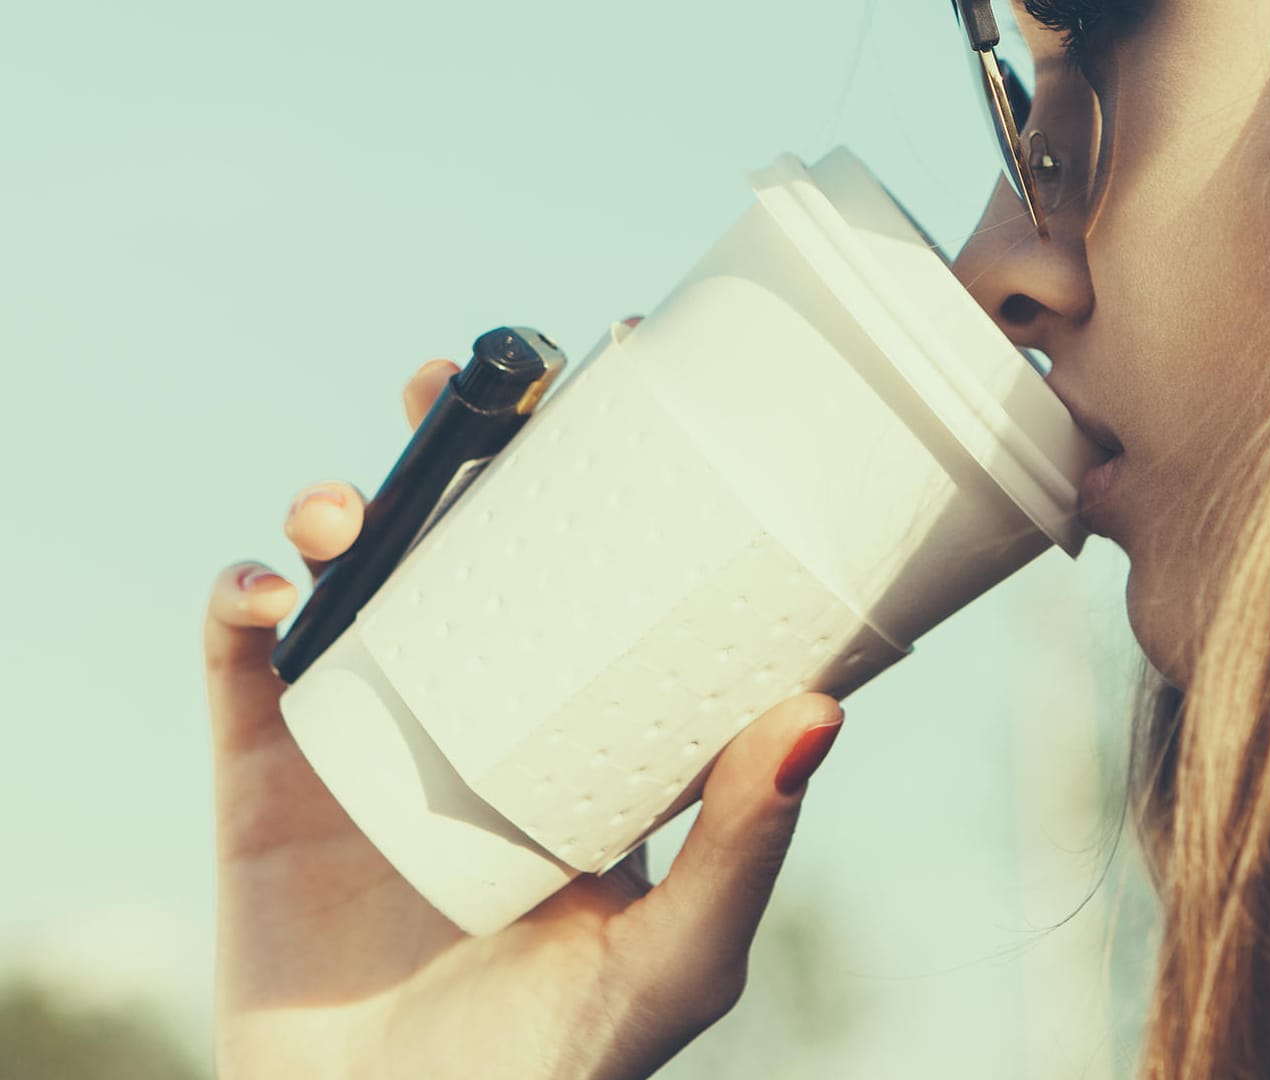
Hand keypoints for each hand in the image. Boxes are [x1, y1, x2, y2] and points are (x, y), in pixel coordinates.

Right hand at [203, 358, 844, 1079]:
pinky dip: (242, 606)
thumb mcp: (674, 955)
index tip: (609, 395)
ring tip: (350, 513)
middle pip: (461, 551)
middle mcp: (472, 720)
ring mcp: (367, 743)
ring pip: (352, 585)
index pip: (590, 586)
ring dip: (344, 511)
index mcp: (574, 739)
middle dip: (455, 455)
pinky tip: (268, 592)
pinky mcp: (268, 784)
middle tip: (468, 388)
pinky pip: (243, 669)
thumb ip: (743, 847)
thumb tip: (820, 709)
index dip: (591, 487)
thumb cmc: (554, 1065)